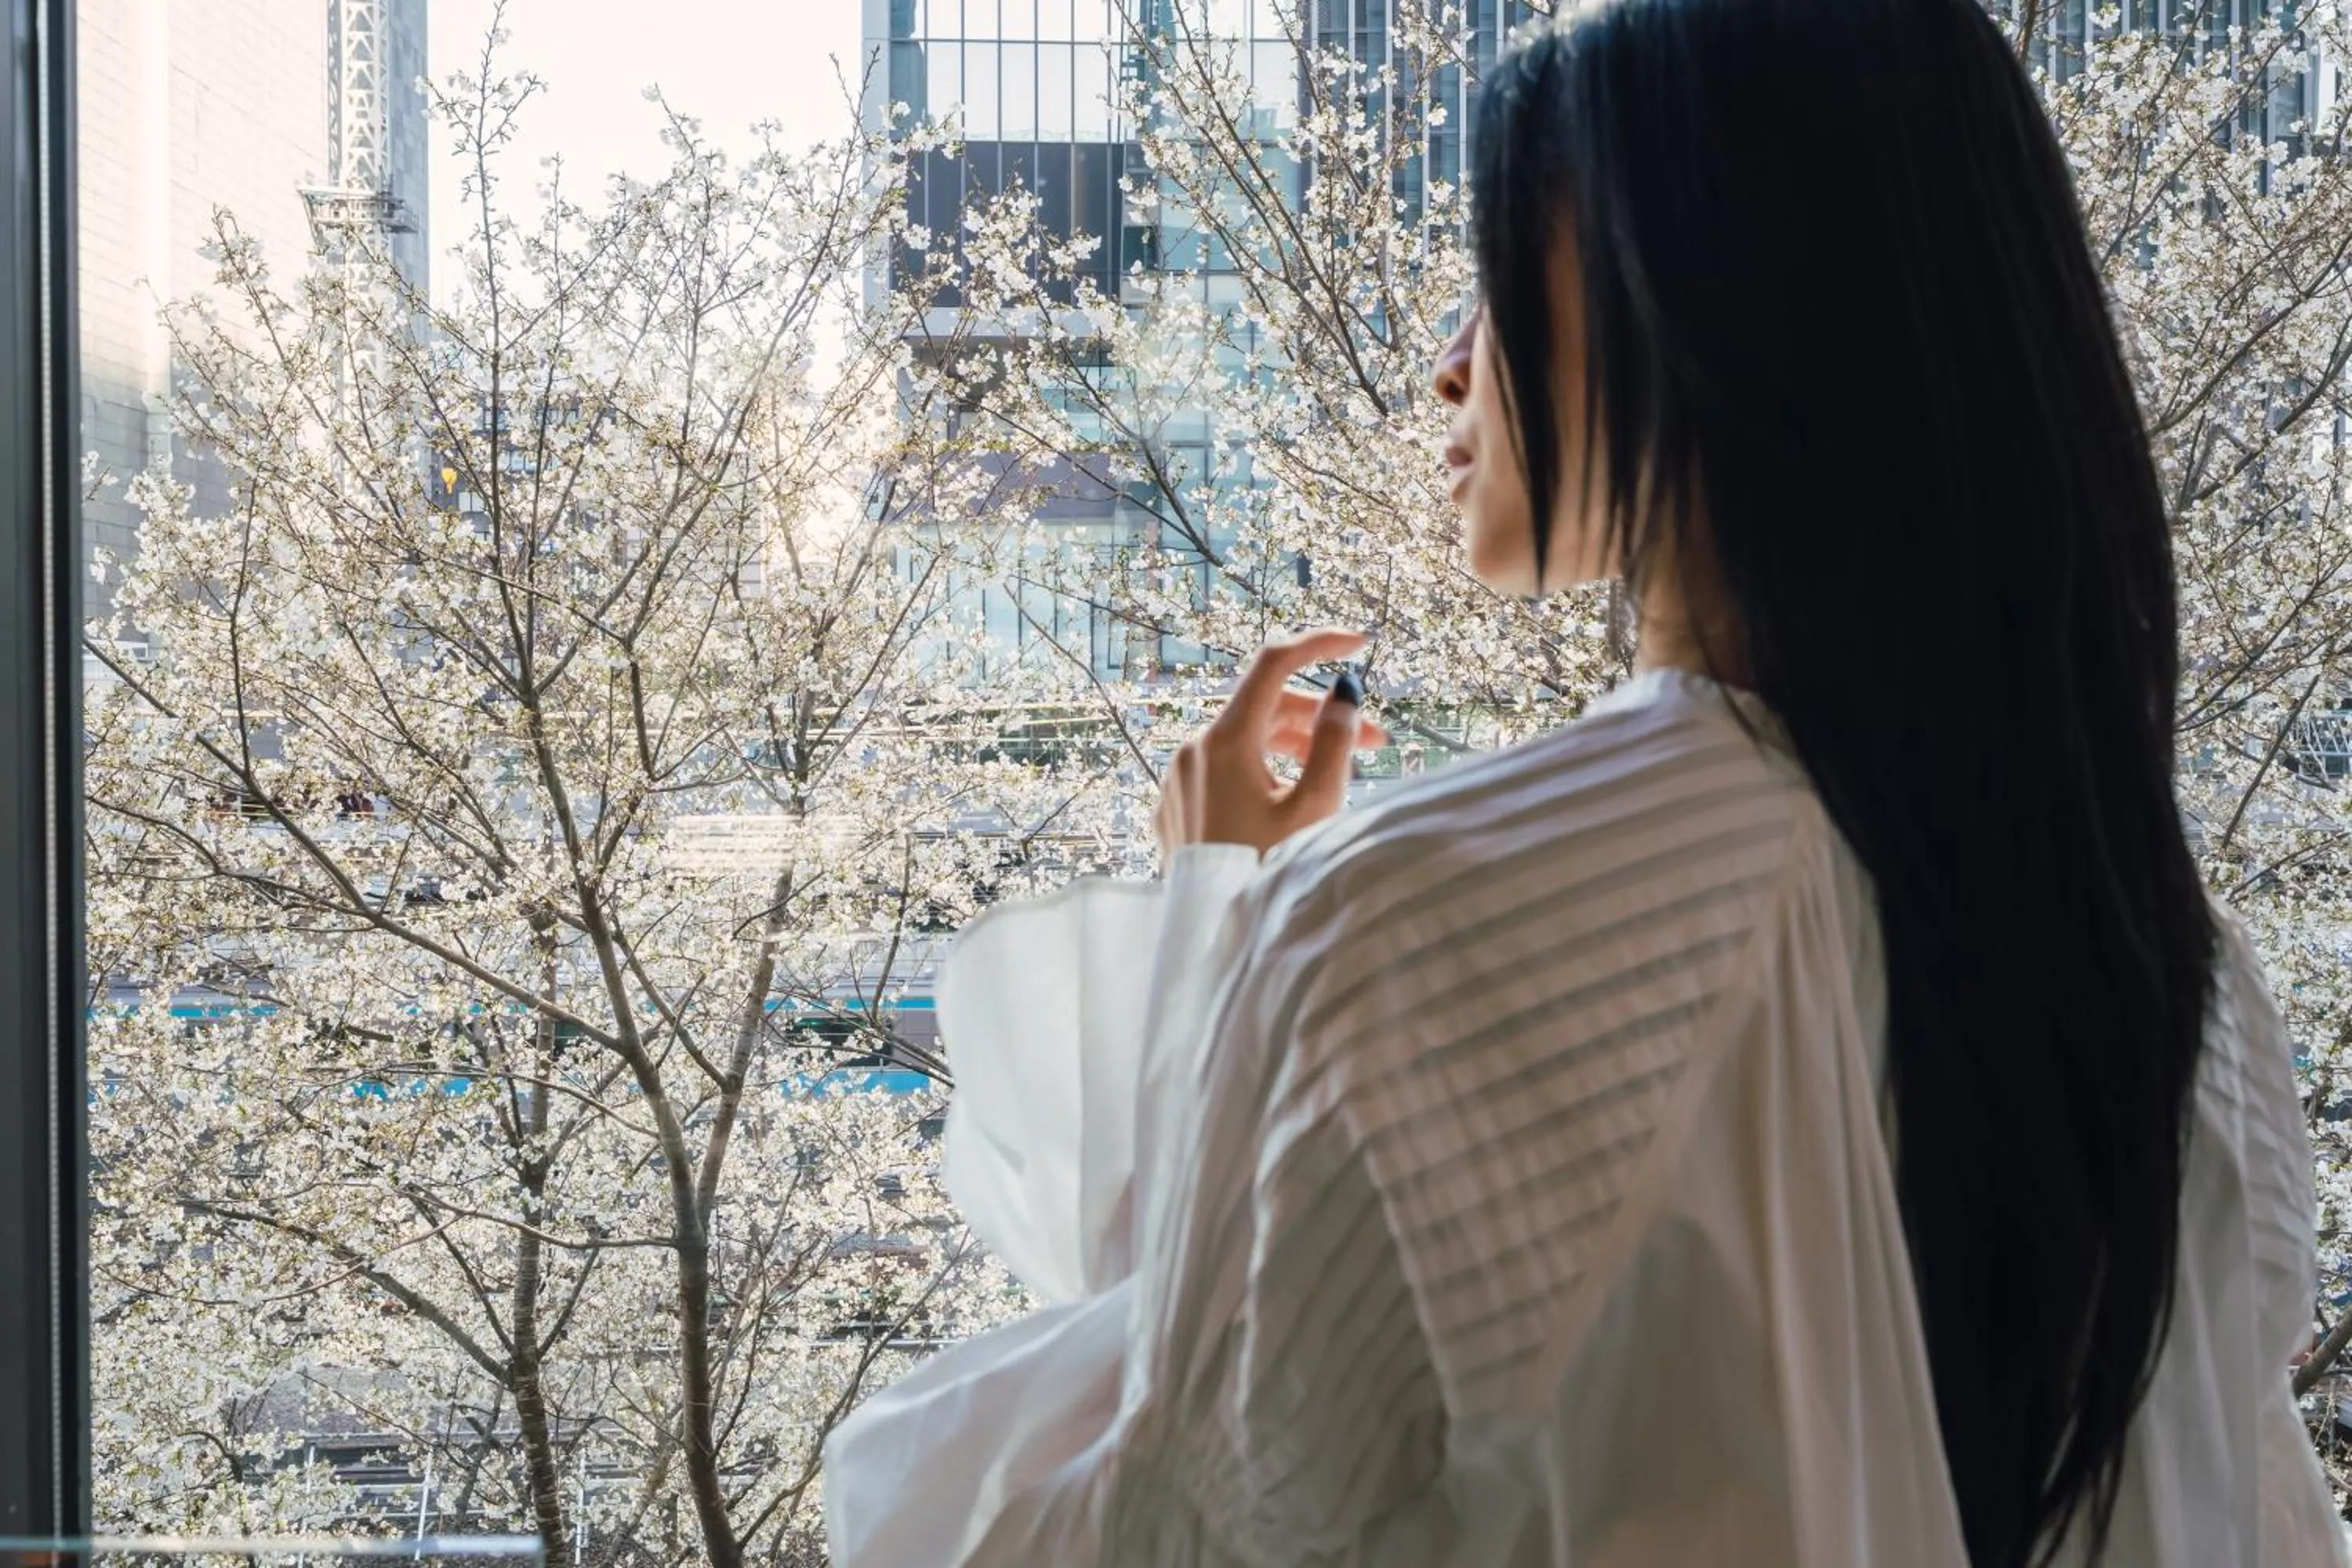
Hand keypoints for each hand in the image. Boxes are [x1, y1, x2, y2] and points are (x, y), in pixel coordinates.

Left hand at [1155, 629, 1388, 866]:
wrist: (1213, 945)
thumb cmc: (1267, 876)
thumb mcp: (1314, 809)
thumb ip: (1334, 743)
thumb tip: (1345, 690)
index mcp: (1224, 742)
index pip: (1272, 663)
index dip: (1319, 644)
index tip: (1361, 643)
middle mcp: (1192, 752)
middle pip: (1264, 709)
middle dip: (1322, 716)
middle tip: (1377, 740)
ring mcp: (1179, 782)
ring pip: (1245, 743)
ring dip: (1296, 746)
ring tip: (1345, 770)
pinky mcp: (1176, 811)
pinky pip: (1224, 773)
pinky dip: (1264, 771)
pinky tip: (1295, 798)